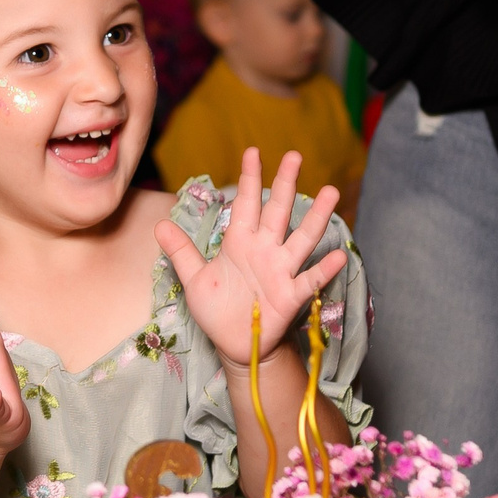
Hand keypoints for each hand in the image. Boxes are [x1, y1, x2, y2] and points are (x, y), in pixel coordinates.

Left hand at [155, 148, 347, 368]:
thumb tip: (159, 224)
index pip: (245, 203)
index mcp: (240, 242)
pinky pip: (309, 280)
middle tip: (295, 155)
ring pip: (301, 238)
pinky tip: (338, 255)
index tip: (253, 152)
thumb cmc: (218, 310)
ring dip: (315, 217)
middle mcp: (264, 250)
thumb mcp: (195, 280)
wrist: (236, 345)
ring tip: (330, 192)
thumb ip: (181, 252)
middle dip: (285, 183)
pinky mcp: (290, 296)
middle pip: (277, 211)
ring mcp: (280, 271)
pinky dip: (323, 269)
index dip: (249, 178)